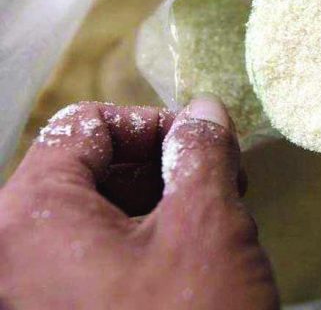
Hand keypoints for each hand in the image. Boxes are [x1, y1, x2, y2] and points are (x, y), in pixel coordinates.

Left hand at [0, 98, 278, 308]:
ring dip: (161, 204)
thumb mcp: (207, 225)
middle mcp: (13, 251)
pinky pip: (98, 255)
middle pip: (88, 168)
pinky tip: (193, 261)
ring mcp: (32, 289)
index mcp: (28, 216)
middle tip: (219, 185)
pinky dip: (148, 242)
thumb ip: (201, 152)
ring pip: (98, 211)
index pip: (84, 125)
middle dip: (161, 166)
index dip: (151, 122)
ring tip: (214, 227)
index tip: (204, 146)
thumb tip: (202, 110)